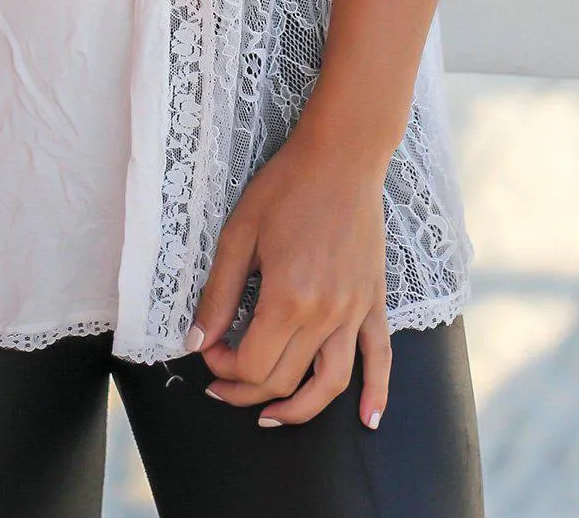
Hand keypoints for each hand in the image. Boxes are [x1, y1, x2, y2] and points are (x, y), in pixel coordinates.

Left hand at [188, 121, 391, 429]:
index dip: (223, 368)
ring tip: (270, 416)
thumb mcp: (239, 233)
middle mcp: (326, 314)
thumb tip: (197, 342)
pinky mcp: (374, 301)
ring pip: (330, 383)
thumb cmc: (286, 186)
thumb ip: (219, 293)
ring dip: (299, 409)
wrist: (342, 156)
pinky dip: (378, 394)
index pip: (252, 363)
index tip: (208, 350)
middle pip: (284, 378)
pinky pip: (381, 356)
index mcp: (288, 298)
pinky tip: (370, 420)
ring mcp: (355, 311)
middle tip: (221, 380)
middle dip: (246, 390)